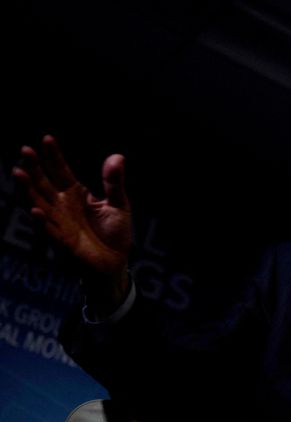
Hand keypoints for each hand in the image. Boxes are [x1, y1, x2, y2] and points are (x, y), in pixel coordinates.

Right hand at [12, 135, 132, 290]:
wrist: (116, 261)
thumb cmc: (114, 232)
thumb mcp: (118, 204)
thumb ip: (114, 182)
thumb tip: (118, 156)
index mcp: (75, 193)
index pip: (61, 170)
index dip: (54, 156)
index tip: (47, 138)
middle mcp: (62, 205)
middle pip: (44, 182)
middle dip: (34, 167)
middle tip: (25, 150)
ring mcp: (60, 222)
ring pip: (39, 202)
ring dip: (28, 189)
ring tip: (19, 173)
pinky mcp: (63, 240)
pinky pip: (49, 230)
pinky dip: (42, 220)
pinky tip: (35, 209)